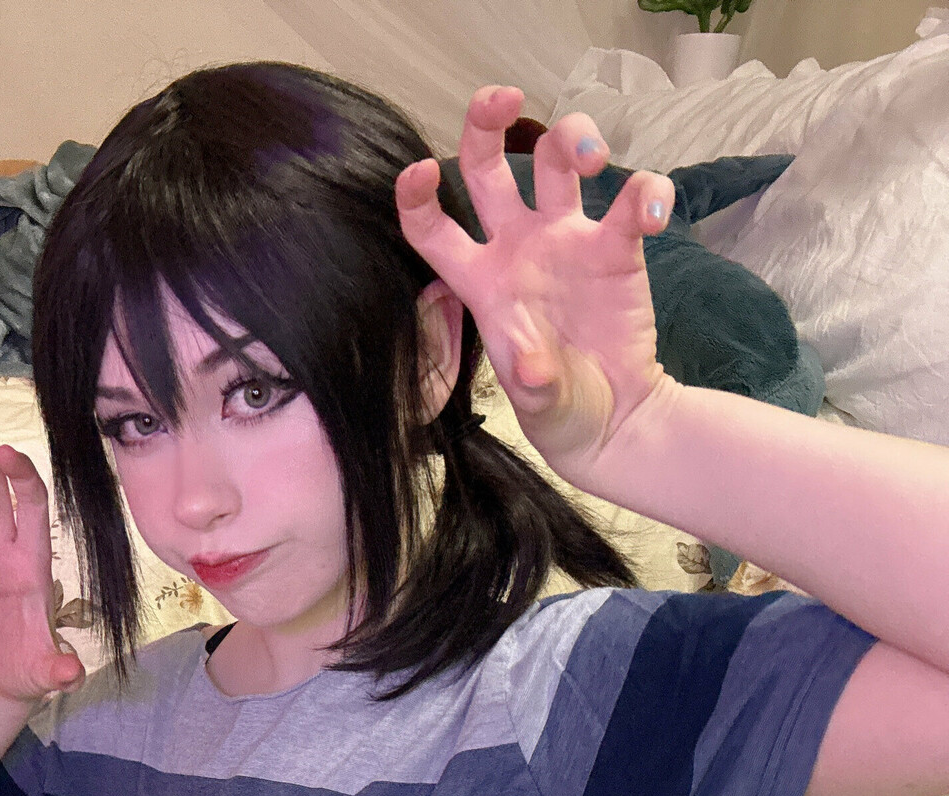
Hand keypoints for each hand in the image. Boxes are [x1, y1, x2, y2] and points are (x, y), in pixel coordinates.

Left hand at [395, 86, 679, 486]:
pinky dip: (648, 192)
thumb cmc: (561, 411)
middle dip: (487, 121)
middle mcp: (518, 248)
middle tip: (504, 96)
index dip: (418, 196)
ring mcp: (567, 241)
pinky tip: (656, 214)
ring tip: (592, 156)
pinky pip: (632, 199)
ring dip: (573, 136)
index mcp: (481, 282)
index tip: (422, 169)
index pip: (433, 228)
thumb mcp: (541, 407)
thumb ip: (533, 383)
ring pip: (557, 160)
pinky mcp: (617, 247)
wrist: (613, 421)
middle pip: (490, 165)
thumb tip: (533, 366)